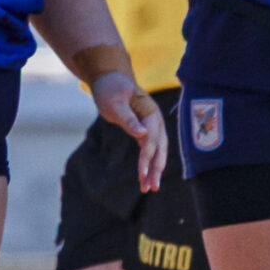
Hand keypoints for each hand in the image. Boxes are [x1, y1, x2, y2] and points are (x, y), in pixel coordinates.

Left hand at [90, 72, 166, 193]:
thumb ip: (128, 118)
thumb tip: (142, 134)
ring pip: (156, 152)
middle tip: (151, 188)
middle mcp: (155, 121)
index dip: (147, 157)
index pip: (151, 139)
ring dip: (153, 170)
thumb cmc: (111, 90)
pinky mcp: (144, 132)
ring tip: (148, 189)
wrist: (110, 81)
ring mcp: (151, 127)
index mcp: (151, 113)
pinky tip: (143, 178)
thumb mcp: (115, 103)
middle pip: (159, 148)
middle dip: (156, 169)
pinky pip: (148, 150)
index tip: (140, 174)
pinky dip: (147, 164)